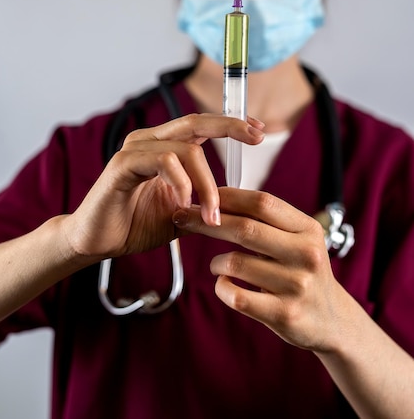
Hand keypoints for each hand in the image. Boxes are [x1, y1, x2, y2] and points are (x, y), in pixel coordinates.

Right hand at [62, 114, 264, 260]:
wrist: (97, 242)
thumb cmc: (134, 225)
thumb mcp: (181, 215)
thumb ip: (204, 204)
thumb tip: (239, 204)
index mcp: (163, 147)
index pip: (201, 125)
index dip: (231, 124)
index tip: (259, 130)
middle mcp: (149, 141)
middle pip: (196, 122)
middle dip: (230, 126)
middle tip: (257, 136)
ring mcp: (135, 150)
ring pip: (186, 149)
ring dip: (206, 183)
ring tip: (209, 214)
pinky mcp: (122, 165)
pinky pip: (163, 161)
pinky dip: (181, 182)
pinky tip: (183, 204)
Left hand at [173, 187, 346, 352]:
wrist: (333, 321)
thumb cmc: (303, 272)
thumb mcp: (298, 240)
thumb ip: (266, 221)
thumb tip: (216, 198)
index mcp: (308, 229)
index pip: (262, 203)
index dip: (228, 197)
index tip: (202, 194)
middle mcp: (306, 254)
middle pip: (245, 228)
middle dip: (206, 221)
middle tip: (182, 217)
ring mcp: (297, 285)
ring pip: (235, 263)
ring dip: (216, 263)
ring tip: (219, 265)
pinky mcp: (285, 314)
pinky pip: (236, 295)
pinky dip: (222, 287)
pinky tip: (225, 285)